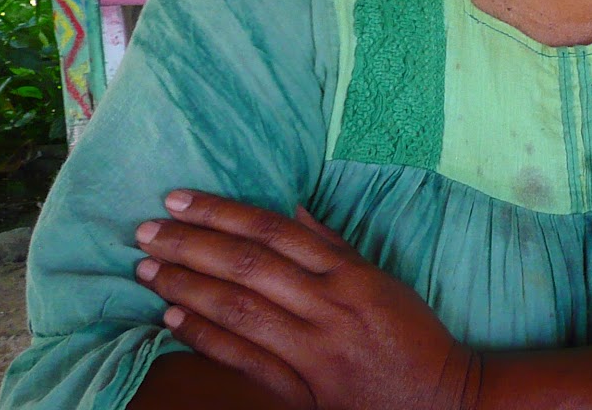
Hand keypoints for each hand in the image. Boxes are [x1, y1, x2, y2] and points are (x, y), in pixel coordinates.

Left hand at [135, 190, 479, 409]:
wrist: (444, 400)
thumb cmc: (413, 335)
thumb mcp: (381, 279)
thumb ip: (333, 246)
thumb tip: (290, 210)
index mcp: (349, 274)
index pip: (273, 232)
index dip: (222, 213)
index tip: (179, 200)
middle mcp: (329, 307)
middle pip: (248, 266)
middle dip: (191, 245)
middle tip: (147, 231)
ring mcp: (315, 351)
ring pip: (240, 310)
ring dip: (187, 287)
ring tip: (148, 270)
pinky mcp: (305, 391)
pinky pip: (246, 360)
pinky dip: (206, 337)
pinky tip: (173, 318)